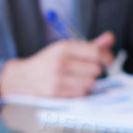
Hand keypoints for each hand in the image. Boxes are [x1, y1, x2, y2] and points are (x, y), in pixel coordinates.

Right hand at [0, 32, 114, 98]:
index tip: (108, 61)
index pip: (96, 52)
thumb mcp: (66, 48)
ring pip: (90, 83)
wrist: (22, 77)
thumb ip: (90, 45)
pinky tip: (71, 87)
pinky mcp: (56, 93)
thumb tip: (110, 38)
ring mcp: (57, 79)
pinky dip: (80, 91)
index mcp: (64, 47)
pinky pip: (81, 94)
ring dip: (88, 82)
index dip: (107, 57)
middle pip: (95, 69)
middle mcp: (61, 62)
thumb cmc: (48, 62)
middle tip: (86, 70)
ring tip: (77, 78)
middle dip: (95, 70)